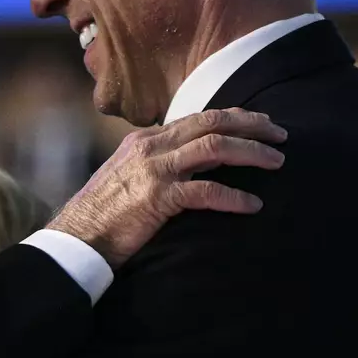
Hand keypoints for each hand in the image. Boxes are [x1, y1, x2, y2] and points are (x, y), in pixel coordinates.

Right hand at [49, 108, 286, 266]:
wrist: (76, 239)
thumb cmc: (104, 215)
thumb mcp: (129, 177)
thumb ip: (158, 165)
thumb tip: (193, 168)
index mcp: (145, 140)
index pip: (198, 118)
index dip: (234, 117)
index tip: (260, 122)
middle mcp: (150, 147)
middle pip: (212, 123)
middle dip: (252, 125)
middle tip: (281, 134)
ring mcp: (153, 170)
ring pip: (214, 148)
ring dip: (251, 152)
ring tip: (277, 162)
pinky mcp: (157, 198)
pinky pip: (206, 192)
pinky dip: (234, 197)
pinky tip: (253, 205)